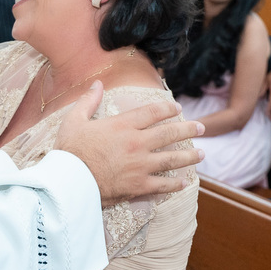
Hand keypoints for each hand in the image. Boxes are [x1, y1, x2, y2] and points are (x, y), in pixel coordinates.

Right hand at [55, 82, 203, 203]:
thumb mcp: (74, 120)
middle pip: (169, 133)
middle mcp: (136, 143)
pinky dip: (175, 184)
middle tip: (201, 128)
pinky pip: (163, 185)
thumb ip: (88, 101)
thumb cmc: (69, 150)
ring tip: (201, 153)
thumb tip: (97, 83)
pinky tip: (184, 182)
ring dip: (189, 156)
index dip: (168, 108)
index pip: (152, 112)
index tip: (178, 108)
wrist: (69, 181)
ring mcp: (140, 166)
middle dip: (188, 129)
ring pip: (172, 159)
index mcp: (122, 126)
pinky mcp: (139, 185)